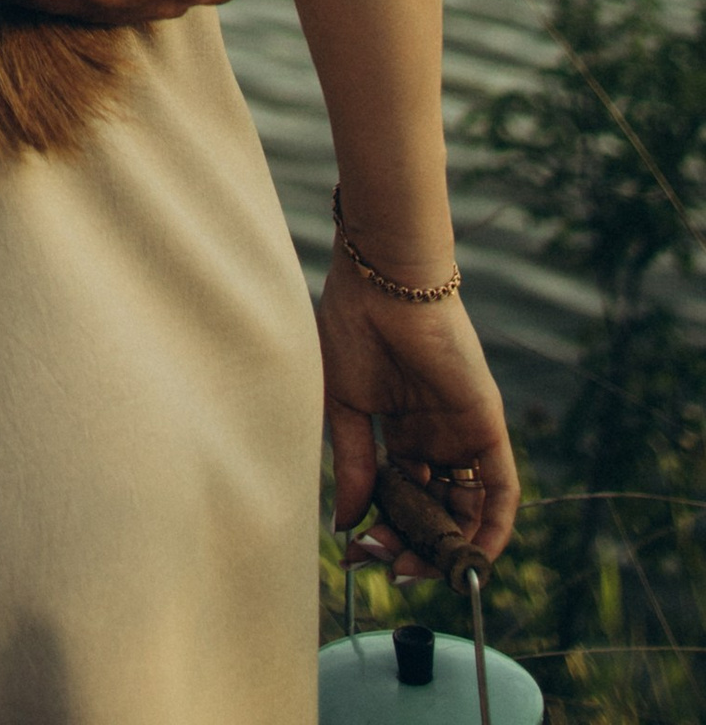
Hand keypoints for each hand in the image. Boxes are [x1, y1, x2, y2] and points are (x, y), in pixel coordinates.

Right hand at [322, 270, 517, 570]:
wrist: (383, 282)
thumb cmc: (353, 328)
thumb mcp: (344, 407)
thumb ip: (353, 466)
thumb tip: (348, 525)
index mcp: (400, 431)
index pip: (400, 497)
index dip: (384, 529)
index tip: (360, 553)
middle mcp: (434, 438)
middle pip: (434, 510)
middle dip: (412, 545)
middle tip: (386, 565)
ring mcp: (462, 434)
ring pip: (467, 508)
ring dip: (447, 545)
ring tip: (414, 565)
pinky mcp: (487, 427)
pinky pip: (502, 489)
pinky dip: (494, 527)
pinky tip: (471, 555)